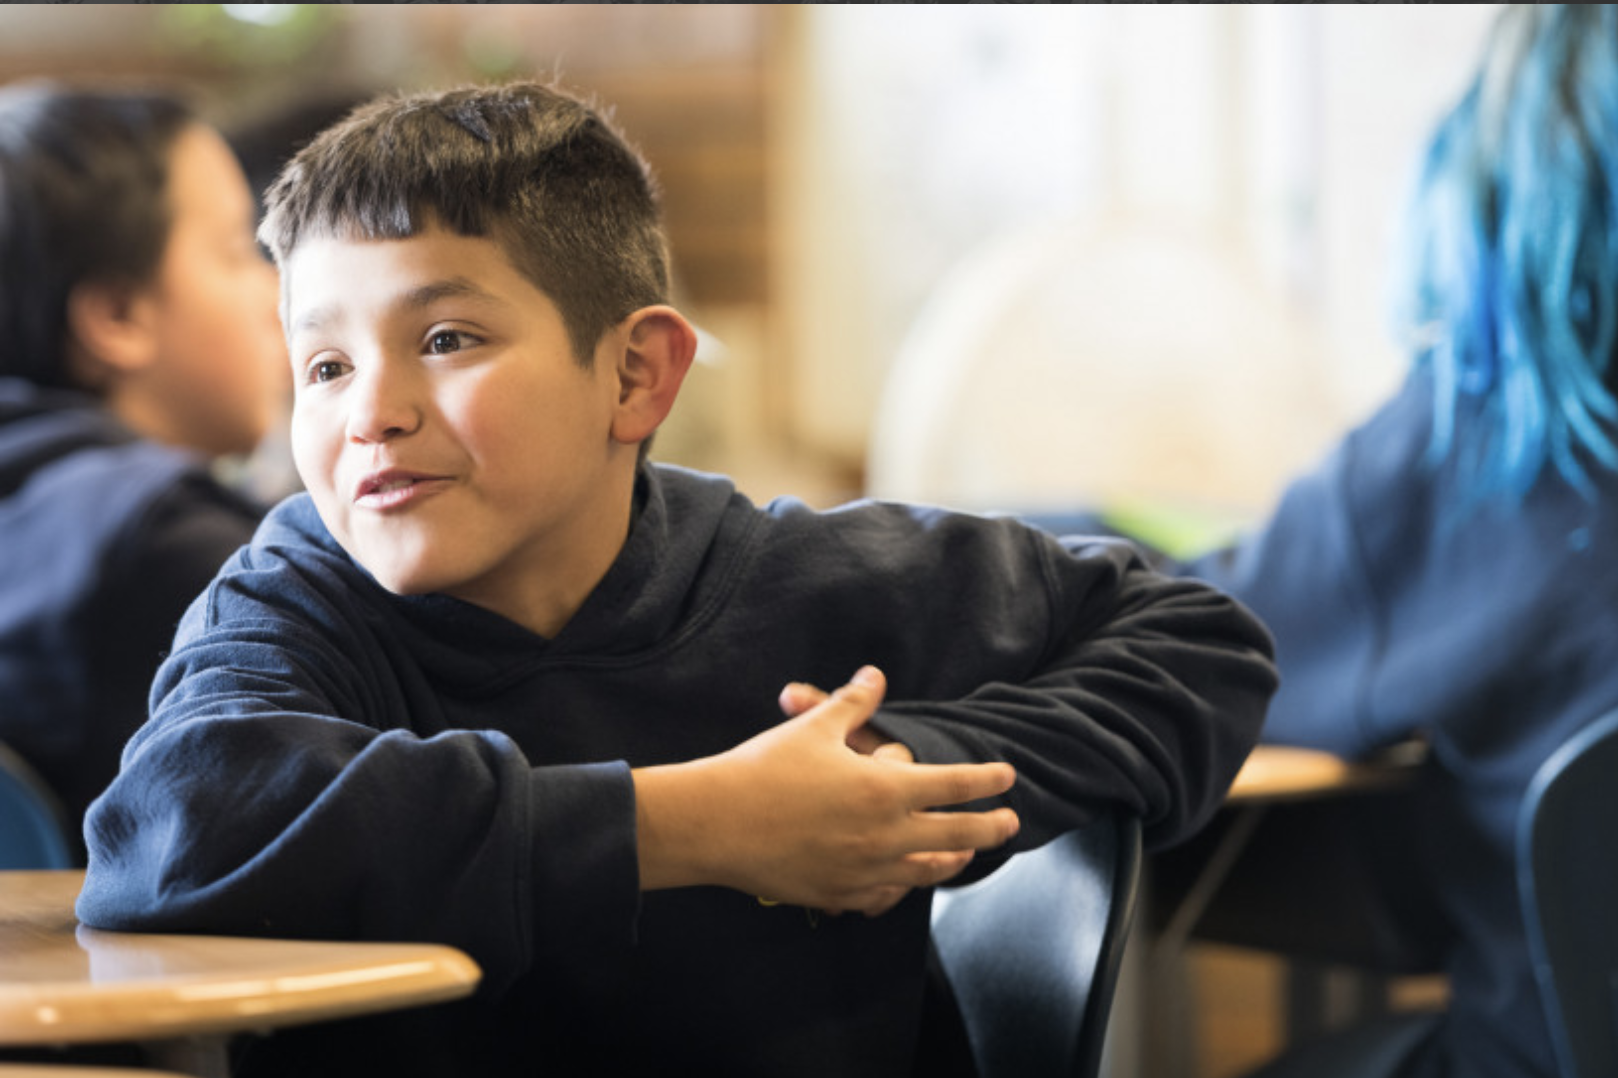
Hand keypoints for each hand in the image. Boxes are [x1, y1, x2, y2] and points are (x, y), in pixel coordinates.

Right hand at [635, 667, 1017, 915]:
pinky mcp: (838, 894)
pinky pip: (884, 895)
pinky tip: (904, 880)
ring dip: (952, 860)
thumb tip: (876, 675)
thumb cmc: (764, 769)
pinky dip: (902, 886)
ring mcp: (864, 871)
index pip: (954, 784)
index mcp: (885, 789)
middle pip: (956, 836)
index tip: (1006, 776)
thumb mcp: (814, 726)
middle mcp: (885, 836)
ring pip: (925, 871)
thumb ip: (853, 702)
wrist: (716, 824)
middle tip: (1010, 823)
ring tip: (965, 855)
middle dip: (990, 829)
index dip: (986, 779)